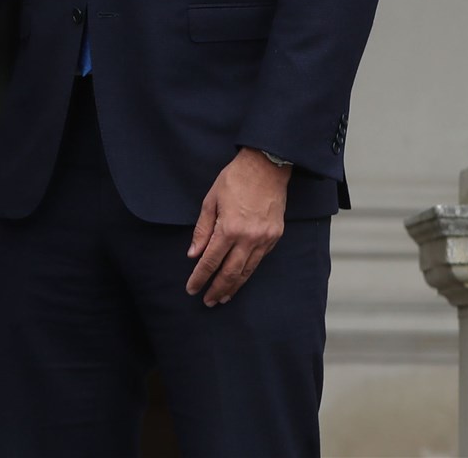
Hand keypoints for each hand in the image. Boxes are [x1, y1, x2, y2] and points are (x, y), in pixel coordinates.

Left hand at [184, 148, 291, 305]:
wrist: (267, 166)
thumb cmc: (235, 179)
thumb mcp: (210, 201)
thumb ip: (202, 230)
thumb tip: (193, 254)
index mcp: (229, 229)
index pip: (210, 261)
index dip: (200, 277)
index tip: (192, 289)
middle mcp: (248, 238)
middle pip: (230, 272)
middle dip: (217, 289)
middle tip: (208, 301)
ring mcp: (264, 239)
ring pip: (247, 270)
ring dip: (234, 286)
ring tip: (223, 297)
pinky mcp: (275, 236)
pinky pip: (259, 260)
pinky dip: (248, 271)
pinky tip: (240, 277)